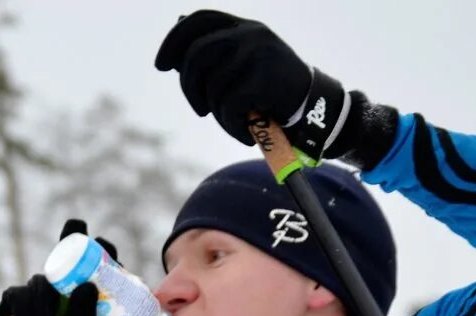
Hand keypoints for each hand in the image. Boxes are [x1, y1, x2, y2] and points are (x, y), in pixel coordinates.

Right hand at [0, 219, 111, 315]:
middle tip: (76, 226)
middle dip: (70, 241)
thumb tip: (88, 285)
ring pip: (39, 281)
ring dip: (43, 302)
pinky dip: (25, 312)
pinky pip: (17, 295)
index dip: (99, 254)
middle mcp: (58, 296)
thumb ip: (82, 315)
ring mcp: (34, 298)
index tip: (105, 242)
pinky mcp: (12, 303)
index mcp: (79, 305)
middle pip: (64, 261)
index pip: (91, 274)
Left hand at [155, 10, 351, 162]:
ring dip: (219, 115)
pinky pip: (229, 107)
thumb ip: (214, 50)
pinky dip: (232, 128)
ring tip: (235, 122)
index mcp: (243, 26)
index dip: (173, 41)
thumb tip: (177, 29)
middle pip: (196, 55)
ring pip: (212, 87)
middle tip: (200, 110)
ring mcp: (258, 53)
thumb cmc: (272, 92)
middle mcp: (250, 34)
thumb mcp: (243, 64)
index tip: (160, 65)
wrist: (314, 109)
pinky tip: (245, 134)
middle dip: (189, 88)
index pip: (198, 21)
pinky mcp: (264, 77)